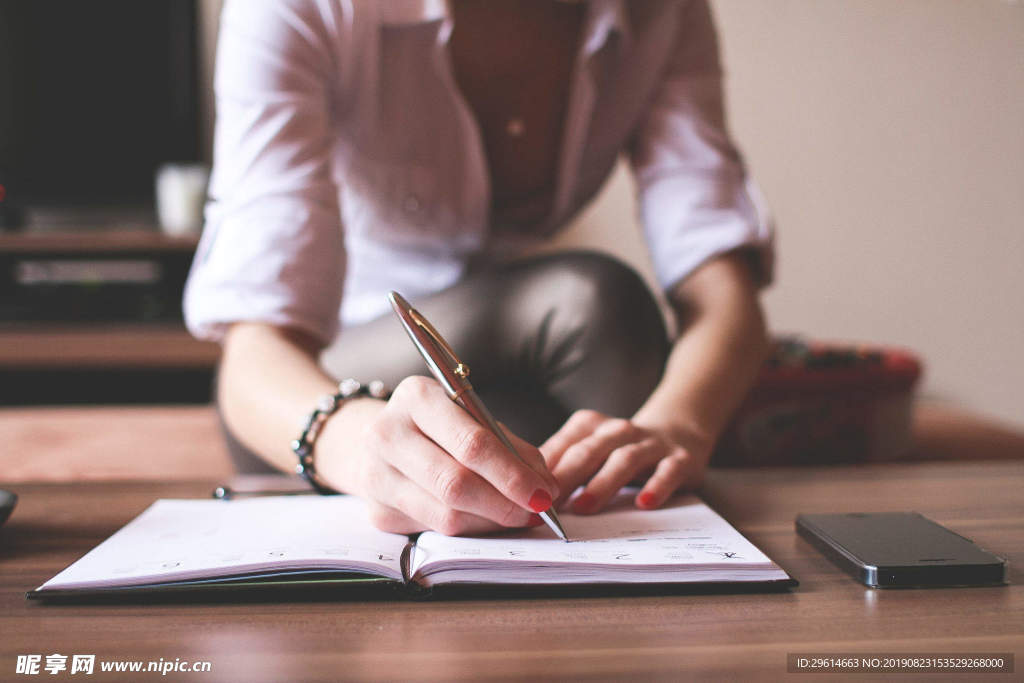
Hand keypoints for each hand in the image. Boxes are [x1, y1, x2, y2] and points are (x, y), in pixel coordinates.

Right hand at [317, 376, 559, 535]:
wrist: (385, 438)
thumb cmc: (441, 425)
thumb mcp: (473, 417)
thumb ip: (510, 447)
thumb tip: (546, 488)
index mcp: (417, 397)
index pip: (471, 444)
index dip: (512, 474)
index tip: (543, 493)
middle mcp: (387, 434)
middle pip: (456, 484)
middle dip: (505, 504)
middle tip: (535, 511)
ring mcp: (376, 476)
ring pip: (447, 515)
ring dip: (491, 522)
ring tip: (517, 516)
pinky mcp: (377, 511)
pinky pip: (435, 530)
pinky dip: (470, 530)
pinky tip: (485, 519)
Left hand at [540, 410, 710, 513]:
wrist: (678, 430)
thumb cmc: (619, 449)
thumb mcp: (590, 450)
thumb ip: (561, 465)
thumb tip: (519, 490)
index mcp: (589, 426)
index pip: (562, 446)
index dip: (542, 470)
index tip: (524, 494)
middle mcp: (617, 431)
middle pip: (588, 452)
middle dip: (565, 477)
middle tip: (546, 504)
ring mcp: (649, 444)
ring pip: (623, 460)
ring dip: (602, 484)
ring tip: (584, 507)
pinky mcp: (679, 459)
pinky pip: (667, 472)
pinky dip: (656, 486)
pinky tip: (643, 503)